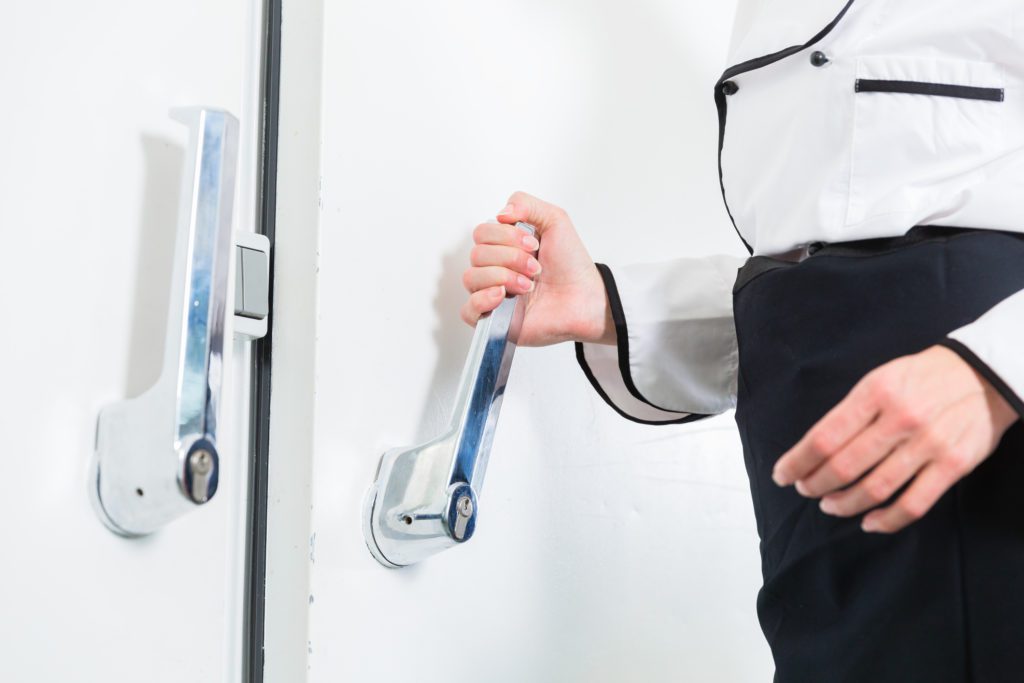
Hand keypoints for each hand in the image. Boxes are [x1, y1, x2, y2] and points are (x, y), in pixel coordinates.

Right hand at [461, 191, 613, 346]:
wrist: (584, 298)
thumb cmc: (571, 265)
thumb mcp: (555, 220)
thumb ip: (526, 204)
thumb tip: (501, 213)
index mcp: (503, 246)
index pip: (482, 232)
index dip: (505, 236)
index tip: (533, 244)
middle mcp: (494, 268)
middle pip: (477, 254)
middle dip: (511, 258)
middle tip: (536, 267)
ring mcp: (491, 293)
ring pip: (472, 277)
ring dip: (504, 278)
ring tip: (529, 286)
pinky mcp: (493, 318)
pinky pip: (468, 310)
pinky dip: (482, 300)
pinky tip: (502, 296)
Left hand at [772, 345, 1018, 532]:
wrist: (984, 373)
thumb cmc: (921, 377)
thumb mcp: (880, 379)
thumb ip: (851, 411)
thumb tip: (815, 448)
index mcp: (875, 393)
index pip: (824, 437)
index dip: (797, 462)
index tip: (782, 475)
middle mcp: (899, 418)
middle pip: (843, 466)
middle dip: (815, 484)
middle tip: (805, 490)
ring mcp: (928, 444)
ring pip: (874, 489)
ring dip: (844, 504)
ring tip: (830, 505)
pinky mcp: (953, 465)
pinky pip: (913, 504)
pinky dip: (885, 520)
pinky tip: (868, 522)